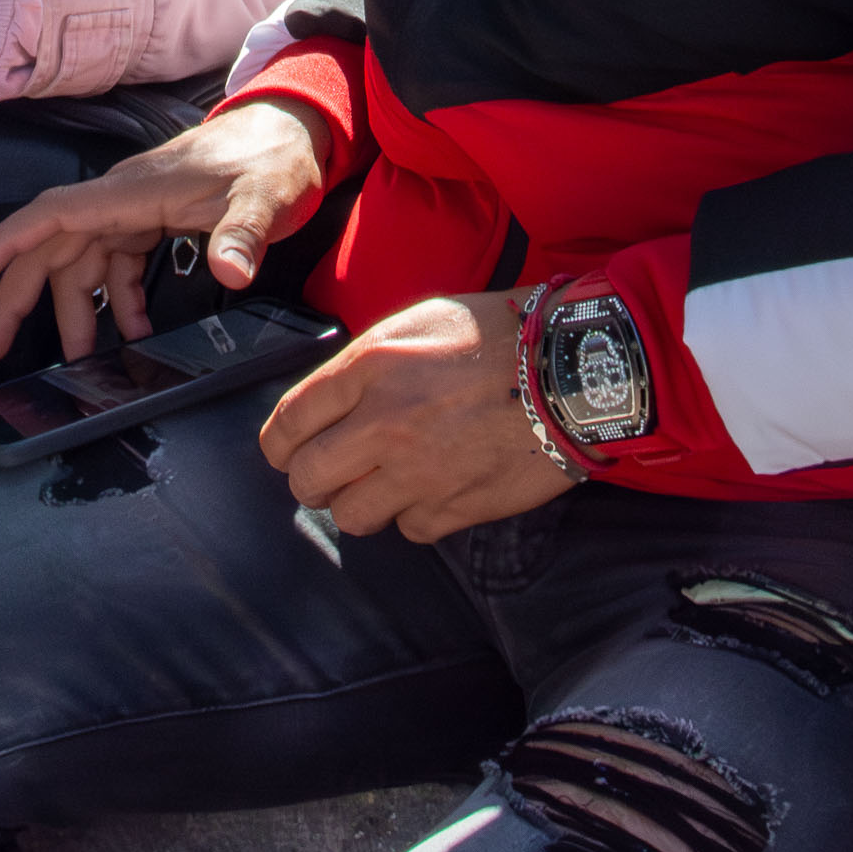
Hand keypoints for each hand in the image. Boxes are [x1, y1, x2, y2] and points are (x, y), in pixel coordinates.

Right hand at [0, 98, 329, 362]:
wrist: (292, 128)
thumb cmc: (273, 154)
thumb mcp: (267, 195)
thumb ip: (245, 232)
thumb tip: (232, 270)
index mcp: (133, 190)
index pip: (55, 213)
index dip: (9, 242)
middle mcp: (122, 199)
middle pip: (52, 247)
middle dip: (18, 296)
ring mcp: (134, 210)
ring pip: (81, 262)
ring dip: (74, 312)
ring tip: (77, 361)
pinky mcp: (151, 220)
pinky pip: (116, 264)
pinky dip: (117, 300)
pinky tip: (134, 329)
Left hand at [260, 291, 574, 542]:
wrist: (574, 371)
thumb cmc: (500, 335)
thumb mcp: (421, 322)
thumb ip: (368, 362)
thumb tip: (332, 400)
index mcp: (371, 367)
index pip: (288, 421)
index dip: (278, 443)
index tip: (284, 449)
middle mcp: (386, 423)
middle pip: (307, 479)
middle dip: (309, 478)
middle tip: (328, 471)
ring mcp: (420, 471)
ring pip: (349, 515)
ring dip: (357, 502)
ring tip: (379, 484)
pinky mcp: (455, 506)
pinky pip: (408, 529)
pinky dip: (413, 515)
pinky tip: (432, 488)